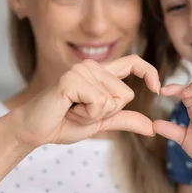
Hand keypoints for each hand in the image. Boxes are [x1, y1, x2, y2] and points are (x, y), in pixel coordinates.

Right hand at [10, 55, 159, 148]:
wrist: (34, 129)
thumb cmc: (62, 122)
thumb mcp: (100, 123)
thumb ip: (124, 120)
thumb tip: (151, 127)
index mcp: (100, 73)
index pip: (133, 62)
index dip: (149, 72)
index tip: (157, 88)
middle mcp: (91, 66)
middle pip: (125, 94)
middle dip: (106, 113)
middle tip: (80, 112)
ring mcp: (81, 70)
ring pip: (112, 101)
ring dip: (93, 115)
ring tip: (72, 110)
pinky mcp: (71, 79)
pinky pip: (99, 103)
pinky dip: (87, 115)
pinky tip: (68, 110)